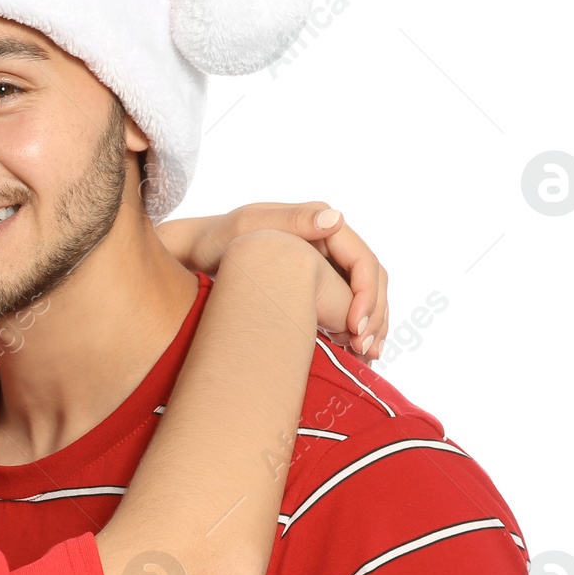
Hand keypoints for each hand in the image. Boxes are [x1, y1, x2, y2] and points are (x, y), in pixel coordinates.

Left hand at [158, 202, 388, 357]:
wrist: (198, 254)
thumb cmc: (217, 239)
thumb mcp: (248, 227)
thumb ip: (291, 221)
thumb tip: (336, 219)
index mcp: (322, 222)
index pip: (364, 261)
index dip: (367, 296)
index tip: (355, 329)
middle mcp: (330, 240)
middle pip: (372, 279)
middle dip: (375, 315)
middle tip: (366, 350)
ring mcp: (325, 261)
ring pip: (365, 294)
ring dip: (372, 325)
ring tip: (367, 356)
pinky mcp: (317, 281)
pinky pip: (348, 304)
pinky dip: (356, 328)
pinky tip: (354, 353)